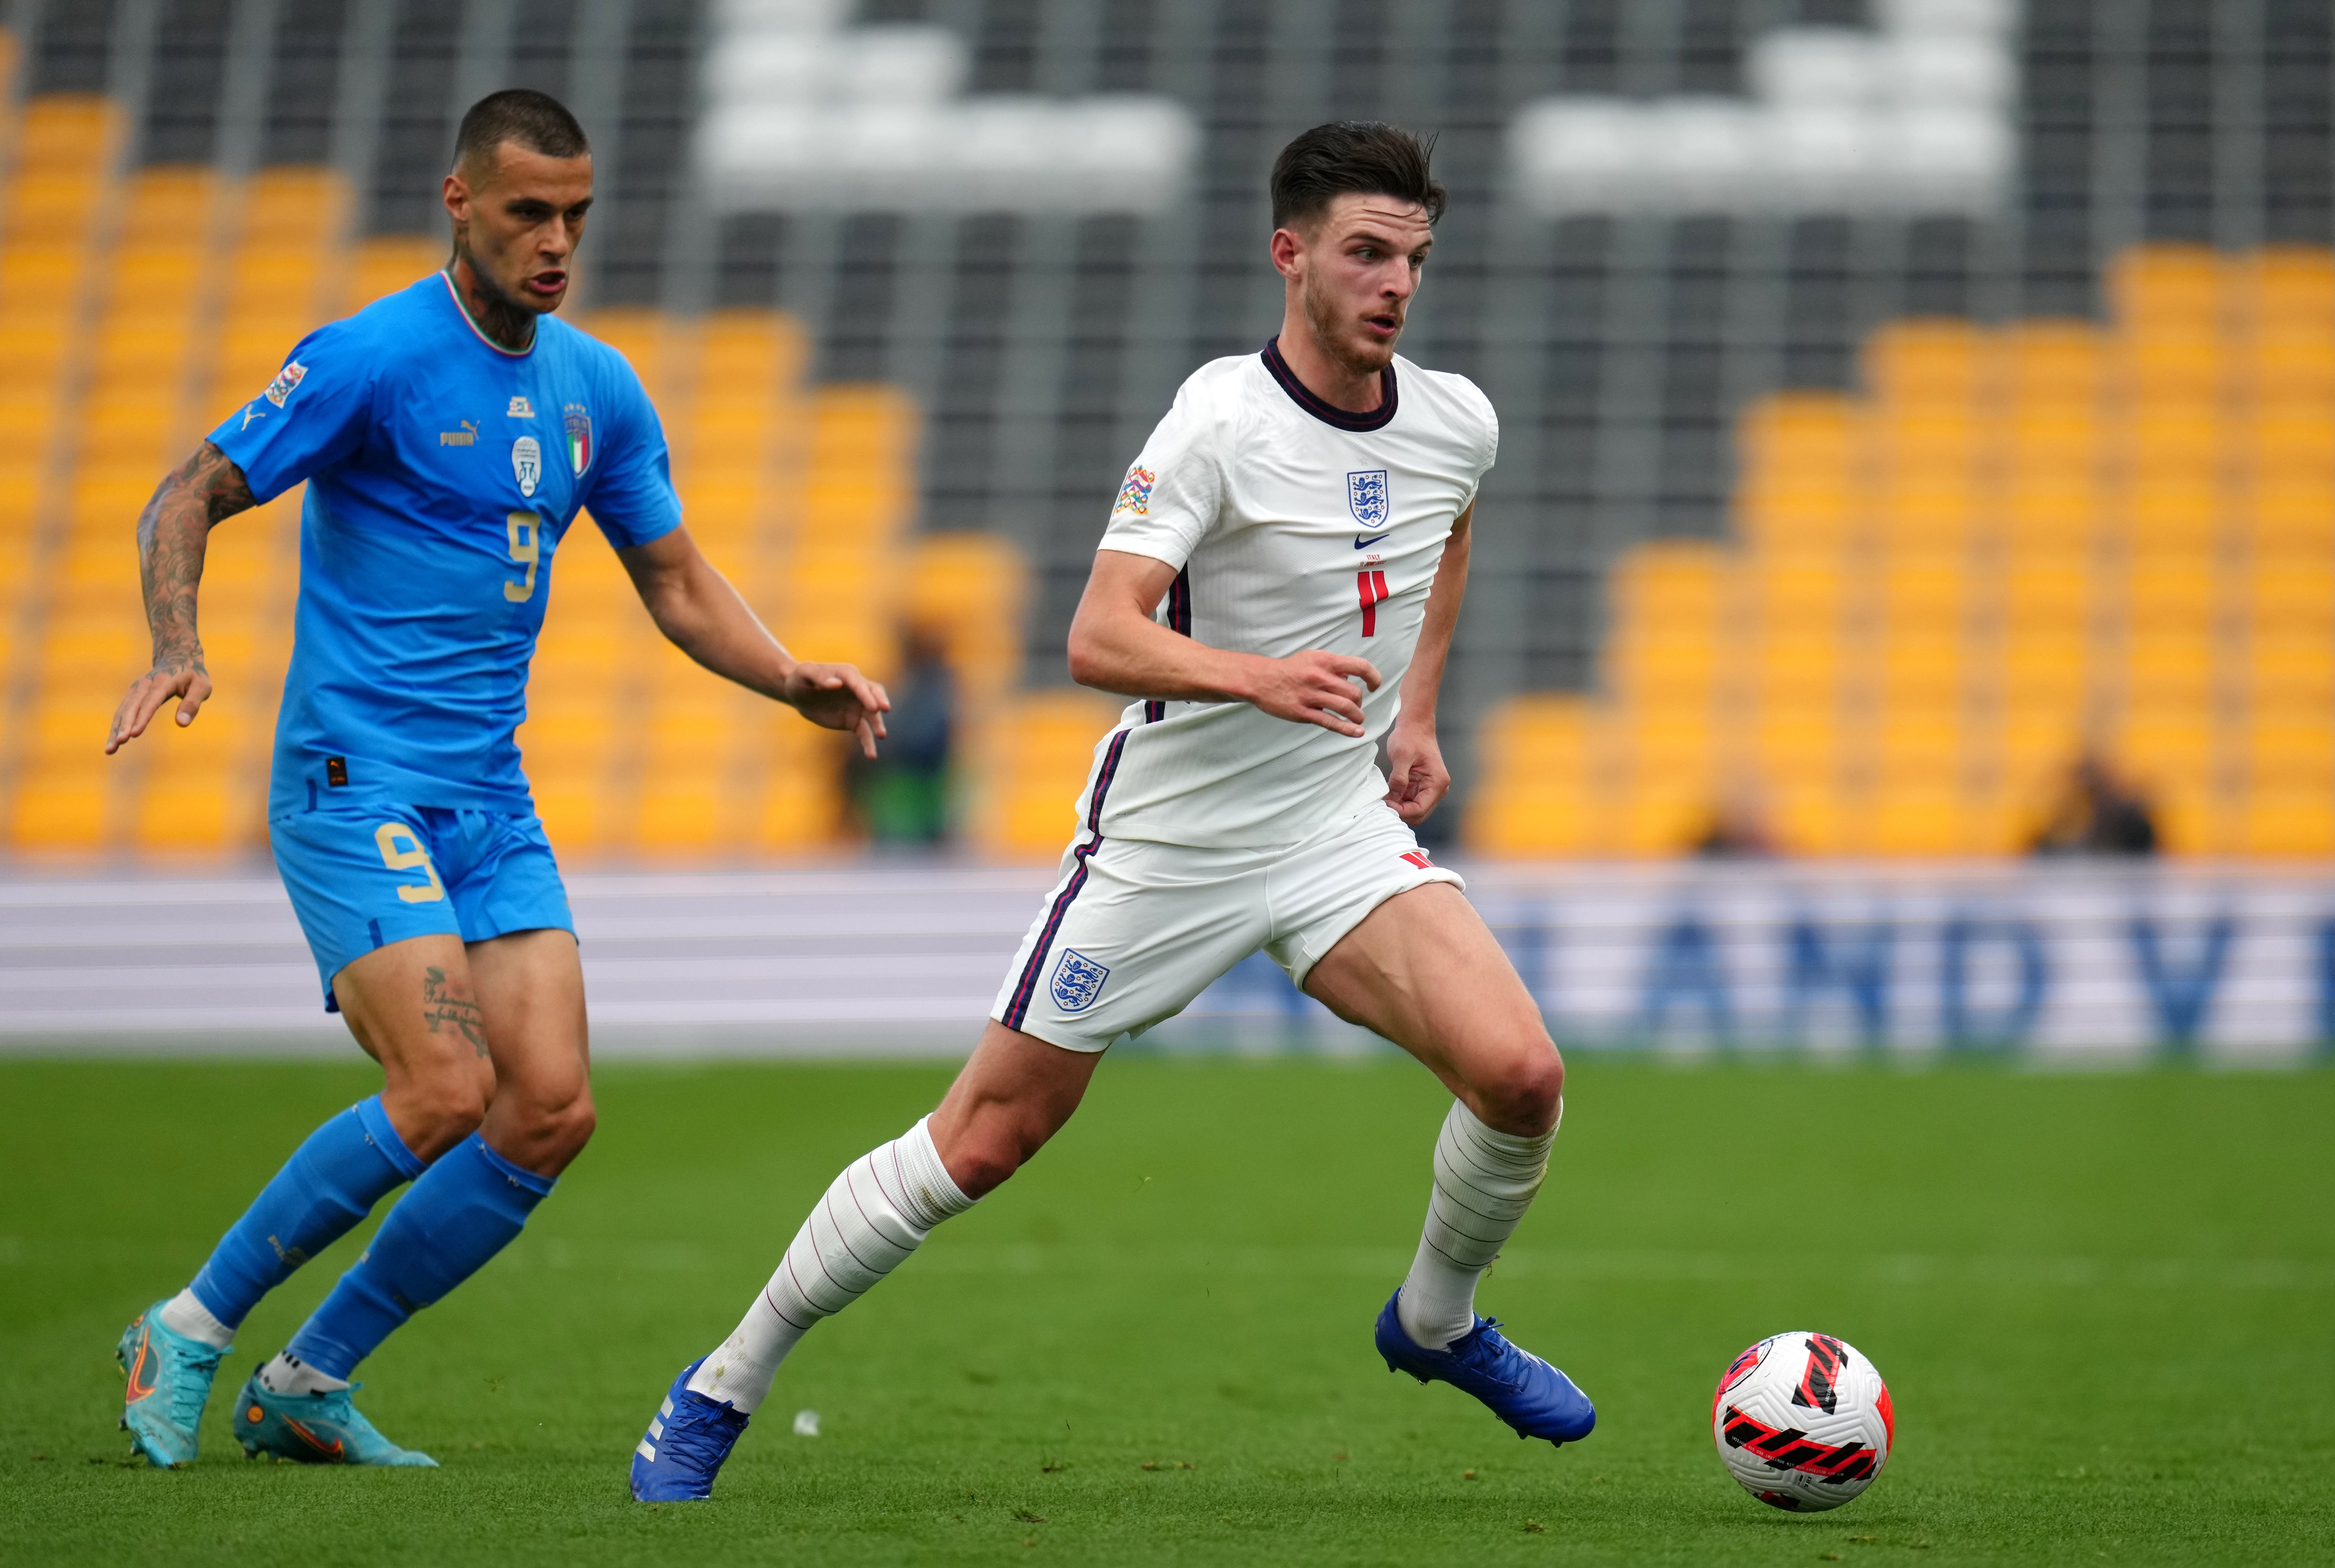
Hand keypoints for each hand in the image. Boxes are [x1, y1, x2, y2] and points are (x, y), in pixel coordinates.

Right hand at [106, 658, 210, 754]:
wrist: (177, 657)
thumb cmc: (193, 675)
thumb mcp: (202, 687)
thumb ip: (192, 704)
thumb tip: (182, 723)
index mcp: (163, 682)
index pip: (151, 702)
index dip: (142, 718)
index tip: (134, 734)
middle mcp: (144, 685)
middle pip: (132, 707)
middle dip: (125, 726)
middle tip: (119, 743)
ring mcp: (136, 690)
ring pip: (123, 711)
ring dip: (116, 730)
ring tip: (110, 749)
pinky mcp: (132, 695)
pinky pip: (122, 712)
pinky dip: (116, 727)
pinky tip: (112, 743)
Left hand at [782, 662, 890, 757]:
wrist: (798, 695)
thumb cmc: (800, 679)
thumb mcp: (804, 673)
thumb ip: (819, 676)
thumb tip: (837, 684)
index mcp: (847, 674)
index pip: (860, 684)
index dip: (867, 695)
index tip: (874, 707)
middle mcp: (857, 689)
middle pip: (874, 694)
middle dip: (880, 701)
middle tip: (885, 709)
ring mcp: (857, 706)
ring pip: (872, 716)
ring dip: (878, 724)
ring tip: (881, 735)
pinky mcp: (853, 721)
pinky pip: (864, 733)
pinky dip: (868, 743)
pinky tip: (871, 755)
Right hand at [1239, 649, 1380, 736]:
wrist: (1261, 680)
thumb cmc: (1290, 669)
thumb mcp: (1313, 657)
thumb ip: (1333, 666)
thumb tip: (1351, 677)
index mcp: (1325, 661)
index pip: (1360, 666)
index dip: (1373, 677)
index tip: (1374, 685)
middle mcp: (1319, 677)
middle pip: (1353, 692)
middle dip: (1360, 702)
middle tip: (1356, 705)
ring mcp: (1311, 696)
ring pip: (1345, 708)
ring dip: (1357, 715)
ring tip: (1357, 718)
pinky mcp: (1303, 712)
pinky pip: (1330, 722)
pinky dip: (1347, 729)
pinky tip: (1357, 732)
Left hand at [1383, 722, 1448, 824]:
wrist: (1415, 725)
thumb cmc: (1410, 736)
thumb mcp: (1401, 756)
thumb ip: (1398, 778)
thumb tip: (1393, 798)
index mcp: (1437, 782)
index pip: (1420, 809)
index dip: (1401, 812)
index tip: (1385, 805)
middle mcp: (1437, 788)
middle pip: (1418, 814)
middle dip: (1400, 813)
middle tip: (1382, 805)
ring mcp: (1429, 789)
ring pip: (1413, 810)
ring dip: (1398, 808)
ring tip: (1383, 800)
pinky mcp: (1420, 787)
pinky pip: (1409, 802)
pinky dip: (1398, 802)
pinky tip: (1387, 796)